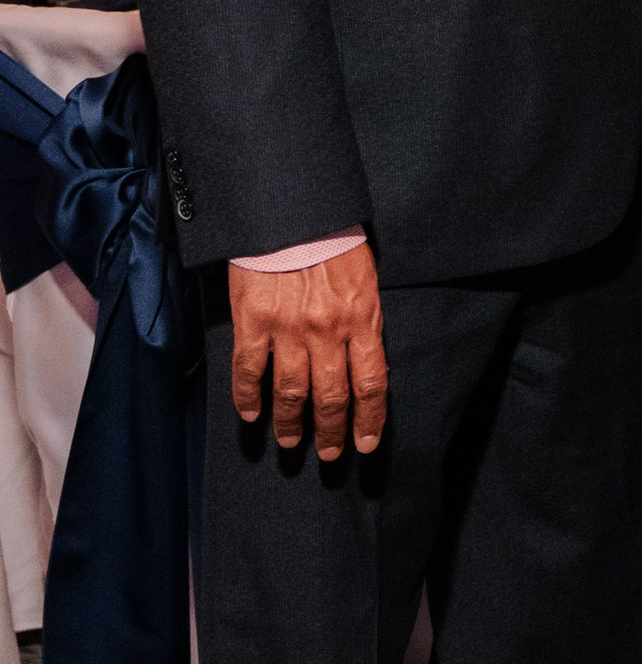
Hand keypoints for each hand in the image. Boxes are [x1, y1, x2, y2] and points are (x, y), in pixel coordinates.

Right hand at [230, 243, 388, 459]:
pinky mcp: (253, 321)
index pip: (371, 384)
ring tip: (292, 441)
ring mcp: (289, 328)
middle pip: (332, 396)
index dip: (369, 419)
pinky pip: (250, 370)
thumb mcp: (364, 279)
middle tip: (329, 454)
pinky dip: (249, 397)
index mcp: (362, 319)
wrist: (291, 210)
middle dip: (331, 431)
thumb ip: (363, 320)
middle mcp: (328, 330)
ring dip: (292, 422)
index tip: (365, 444)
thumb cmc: (332, 239)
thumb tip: (364, 358)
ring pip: (292, 391)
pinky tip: (251, 415)